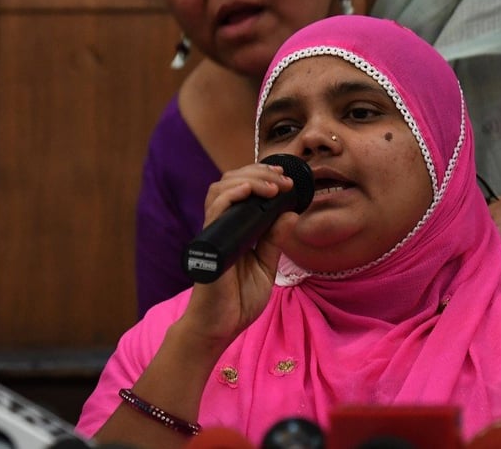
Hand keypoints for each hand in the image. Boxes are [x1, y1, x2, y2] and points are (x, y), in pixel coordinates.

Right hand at [180, 163, 297, 346]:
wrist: (220, 327)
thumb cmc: (239, 300)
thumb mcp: (266, 266)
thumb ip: (274, 240)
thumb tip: (291, 213)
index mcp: (236, 229)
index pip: (242, 190)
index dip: (262, 177)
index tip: (285, 178)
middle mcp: (222, 225)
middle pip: (231, 182)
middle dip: (259, 172)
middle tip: (282, 178)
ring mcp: (214, 232)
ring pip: (220, 188)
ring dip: (249, 179)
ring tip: (272, 185)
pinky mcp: (210, 243)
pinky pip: (215, 209)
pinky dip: (232, 194)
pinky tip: (250, 190)